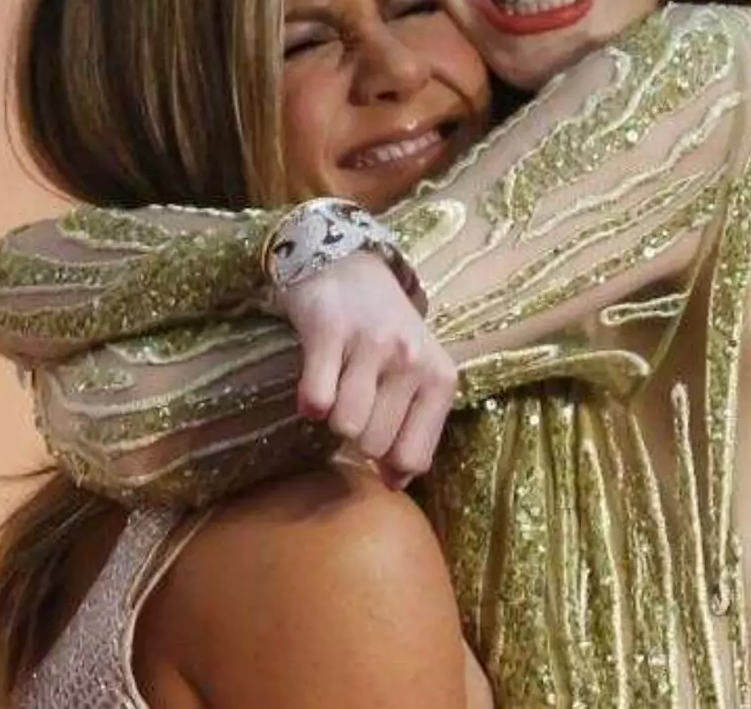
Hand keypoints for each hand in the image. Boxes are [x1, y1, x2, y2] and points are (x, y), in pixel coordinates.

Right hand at [277, 251, 456, 487]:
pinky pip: (317, 399)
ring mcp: (372, 344)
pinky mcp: (330, 331)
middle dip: (357, 435)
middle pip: (373, 446)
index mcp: (441, 379)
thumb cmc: (387, 333)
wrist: (352, 268)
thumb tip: (393, 483)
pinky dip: (310, 401)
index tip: (377, 437)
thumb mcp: (416, 377)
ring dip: (332, 417)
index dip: (387, 460)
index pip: (413, 458)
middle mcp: (412, 360)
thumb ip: (413, 430)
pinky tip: (317, 381)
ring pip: (344, 426)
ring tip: (339, 387)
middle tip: (356, 400)